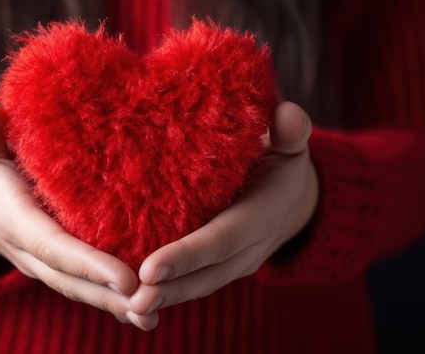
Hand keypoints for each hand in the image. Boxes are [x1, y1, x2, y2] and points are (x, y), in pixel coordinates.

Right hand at [0, 103, 155, 327]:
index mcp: (13, 219)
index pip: (51, 246)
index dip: (85, 262)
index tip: (124, 276)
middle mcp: (29, 250)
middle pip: (69, 278)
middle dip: (106, 293)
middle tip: (148, 302)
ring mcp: (44, 265)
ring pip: (78, 290)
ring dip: (113, 305)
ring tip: (152, 314)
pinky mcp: (60, 268)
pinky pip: (85, 288)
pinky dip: (112, 304)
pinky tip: (146, 314)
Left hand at [127, 101, 318, 328]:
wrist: (296, 199)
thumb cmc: (284, 162)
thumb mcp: (292, 142)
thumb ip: (291, 130)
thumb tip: (286, 117)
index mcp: (261, 213)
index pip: (221, 239)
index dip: (188, 254)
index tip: (151, 268)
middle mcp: (248, 246)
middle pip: (206, 273)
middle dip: (170, 288)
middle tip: (133, 301)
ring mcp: (235, 262)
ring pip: (198, 285)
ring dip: (165, 298)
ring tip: (128, 308)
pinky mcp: (220, 265)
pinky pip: (194, 282)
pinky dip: (168, 293)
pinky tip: (134, 299)